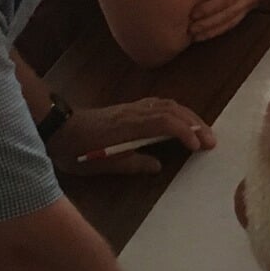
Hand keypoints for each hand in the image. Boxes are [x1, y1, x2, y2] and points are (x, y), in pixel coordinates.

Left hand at [45, 97, 213, 175]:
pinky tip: (181, 120)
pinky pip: (160, 104)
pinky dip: (177, 112)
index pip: (166, 122)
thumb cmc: (78, 151)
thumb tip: (158, 166)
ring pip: (168, 105)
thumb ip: (132, 164)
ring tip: (202, 131)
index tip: (198, 147)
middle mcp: (136, 112)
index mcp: (130, 126)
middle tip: (211, 141)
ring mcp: (133, 107)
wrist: (58, 128)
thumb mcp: (103, 165)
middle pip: (173, 110)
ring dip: (188, 116)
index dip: (185, 132)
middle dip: (195, 124)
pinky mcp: (130, 108)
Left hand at [181, 0, 269, 40]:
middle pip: (229, 15)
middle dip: (209, 24)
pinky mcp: (249, 7)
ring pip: (232, 22)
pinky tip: (207, 34)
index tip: (193, 13)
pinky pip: (235, 21)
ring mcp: (252, 3)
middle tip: (189, 30)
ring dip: (214, 31)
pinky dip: (220, 29)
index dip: (210, 7)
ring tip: (195, 37)